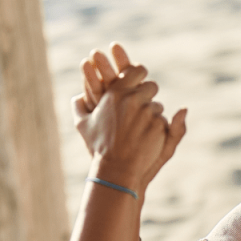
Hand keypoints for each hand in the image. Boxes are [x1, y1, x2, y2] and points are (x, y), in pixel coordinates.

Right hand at [72, 43, 186, 190]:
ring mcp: (148, 112)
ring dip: (152, 116)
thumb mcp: (82, 126)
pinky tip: (147, 141)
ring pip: (158, 107)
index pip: (137, 71)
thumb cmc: (98, 147)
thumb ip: (78, 106)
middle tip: (141, 111)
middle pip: (151, 87)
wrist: (116, 170)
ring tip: (140, 133)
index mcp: (116, 93)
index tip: (140, 83)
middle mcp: (133, 99)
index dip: (141, 76)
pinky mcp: (159, 125)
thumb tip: (76, 96)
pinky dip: (159, 130)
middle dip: (148, 97)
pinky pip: (164, 122)